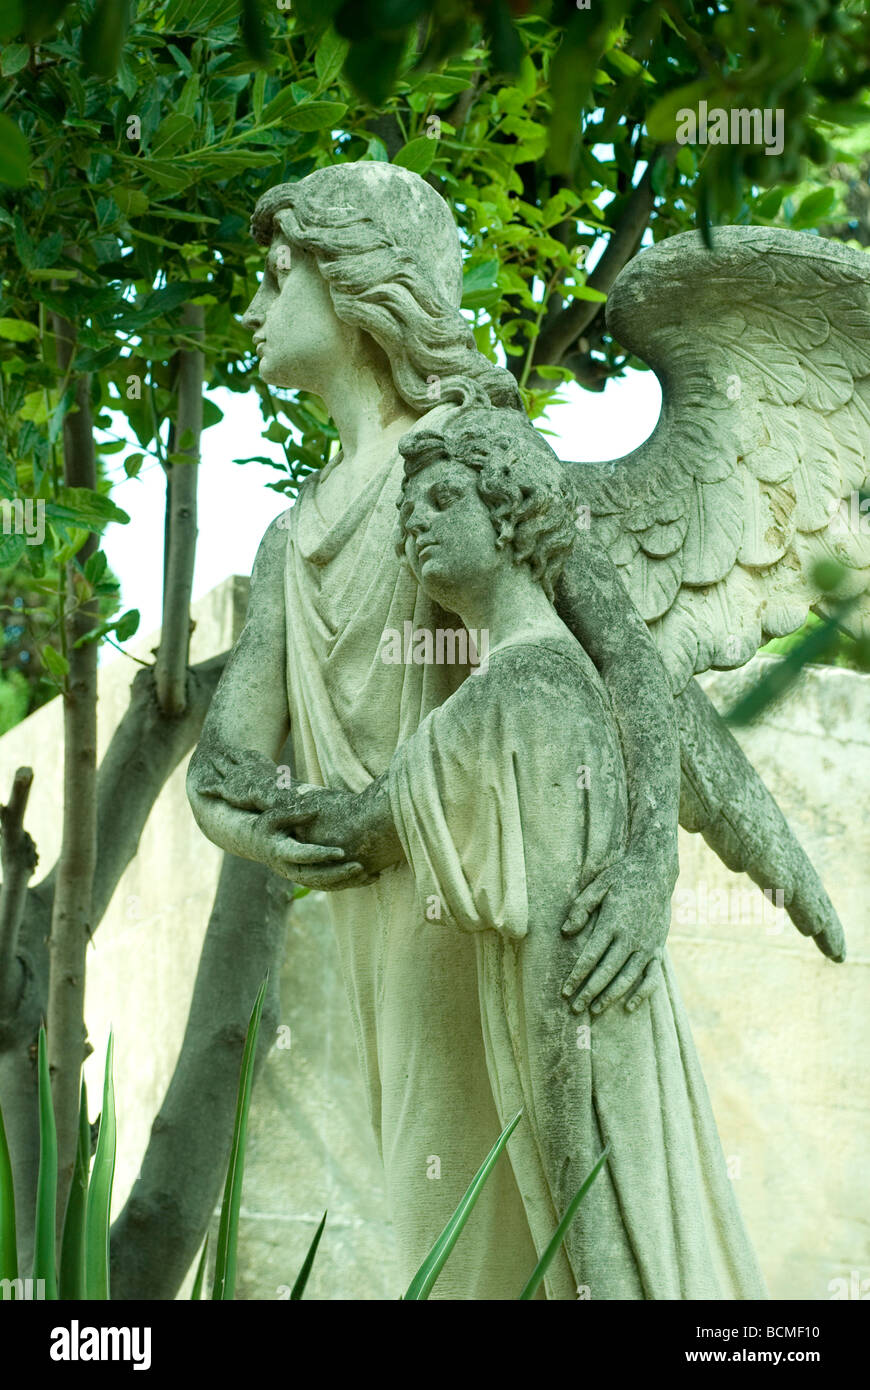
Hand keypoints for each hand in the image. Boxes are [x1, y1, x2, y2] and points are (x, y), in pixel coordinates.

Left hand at [196, 746, 282, 812]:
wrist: (272, 792)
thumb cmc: (283, 787)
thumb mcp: (284, 781)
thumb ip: (283, 781)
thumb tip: (294, 787)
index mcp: (255, 759)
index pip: (242, 753)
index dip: (235, 751)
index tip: (230, 749)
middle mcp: (242, 764)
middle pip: (229, 755)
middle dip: (222, 752)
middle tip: (215, 747)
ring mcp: (233, 775)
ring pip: (220, 766)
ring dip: (214, 762)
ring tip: (208, 758)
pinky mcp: (226, 788)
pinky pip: (213, 787)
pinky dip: (206, 788)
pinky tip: (198, 788)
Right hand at [252, 806, 377, 891]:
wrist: (256, 844)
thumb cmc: (267, 825)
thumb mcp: (275, 816)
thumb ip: (294, 813)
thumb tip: (316, 811)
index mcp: (281, 852)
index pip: (303, 856)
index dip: (321, 855)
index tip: (341, 851)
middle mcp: (289, 869)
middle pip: (316, 876)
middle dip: (339, 874)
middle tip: (360, 867)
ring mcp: (299, 877)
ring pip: (325, 885)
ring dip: (348, 882)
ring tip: (371, 875)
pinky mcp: (308, 879)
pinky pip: (329, 885)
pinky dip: (348, 883)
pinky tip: (369, 877)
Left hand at [560, 841, 677, 1015]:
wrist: (656, 870)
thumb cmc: (622, 876)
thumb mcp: (598, 885)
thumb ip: (581, 908)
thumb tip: (565, 932)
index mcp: (612, 922)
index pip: (591, 956)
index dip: (577, 976)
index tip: (565, 991)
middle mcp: (630, 937)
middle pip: (607, 971)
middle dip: (590, 991)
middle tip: (576, 1008)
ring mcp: (647, 945)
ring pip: (628, 977)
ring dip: (611, 996)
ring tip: (595, 1010)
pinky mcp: (658, 948)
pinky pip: (652, 976)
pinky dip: (642, 993)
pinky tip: (629, 1006)